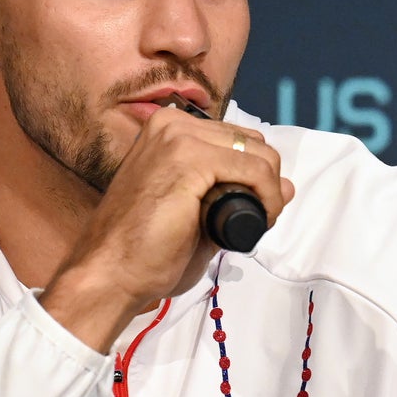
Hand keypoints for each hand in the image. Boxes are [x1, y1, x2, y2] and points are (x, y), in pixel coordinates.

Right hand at [39, 106, 293, 351]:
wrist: (110, 273)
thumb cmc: (144, 251)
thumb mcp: (199, 212)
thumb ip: (236, 193)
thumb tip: (286, 185)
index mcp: (169, 129)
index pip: (236, 139)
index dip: (255, 175)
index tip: (253, 210)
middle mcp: (173, 123)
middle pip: (252, 143)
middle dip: (265, 182)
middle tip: (255, 219)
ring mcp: (179, 137)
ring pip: (259, 155)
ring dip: (268, 192)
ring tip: (255, 223)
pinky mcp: (189, 159)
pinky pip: (254, 171)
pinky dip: (266, 199)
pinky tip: (256, 221)